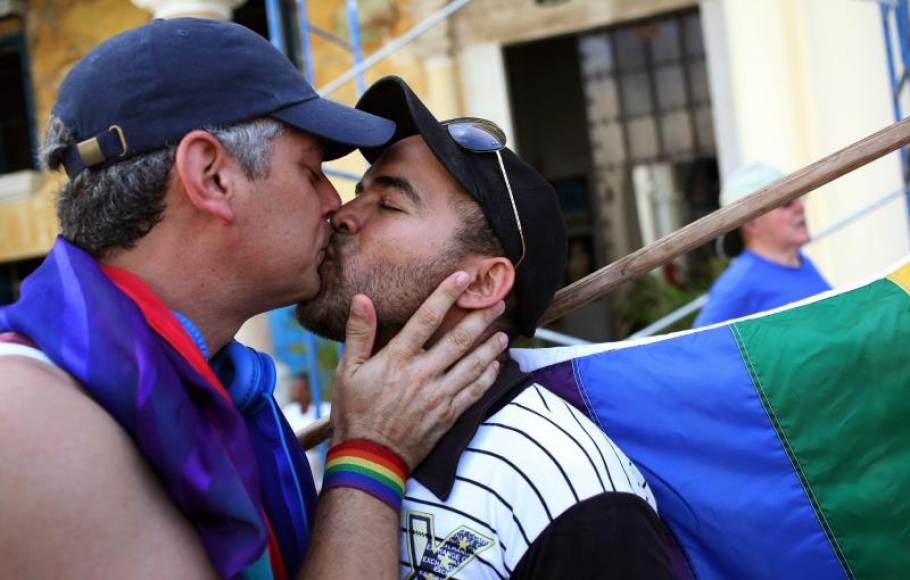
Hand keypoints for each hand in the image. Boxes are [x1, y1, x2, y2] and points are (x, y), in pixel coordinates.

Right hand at [330, 271, 507, 468]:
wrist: (370, 459)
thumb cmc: (355, 413)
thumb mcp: (346, 371)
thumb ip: (359, 333)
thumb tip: (362, 299)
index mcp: (397, 359)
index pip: (426, 319)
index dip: (445, 295)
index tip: (463, 277)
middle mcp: (422, 374)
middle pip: (459, 339)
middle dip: (481, 318)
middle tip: (498, 302)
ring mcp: (439, 395)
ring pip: (473, 365)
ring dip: (491, 347)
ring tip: (503, 332)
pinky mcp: (448, 415)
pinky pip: (475, 392)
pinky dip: (489, 376)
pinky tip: (497, 365)